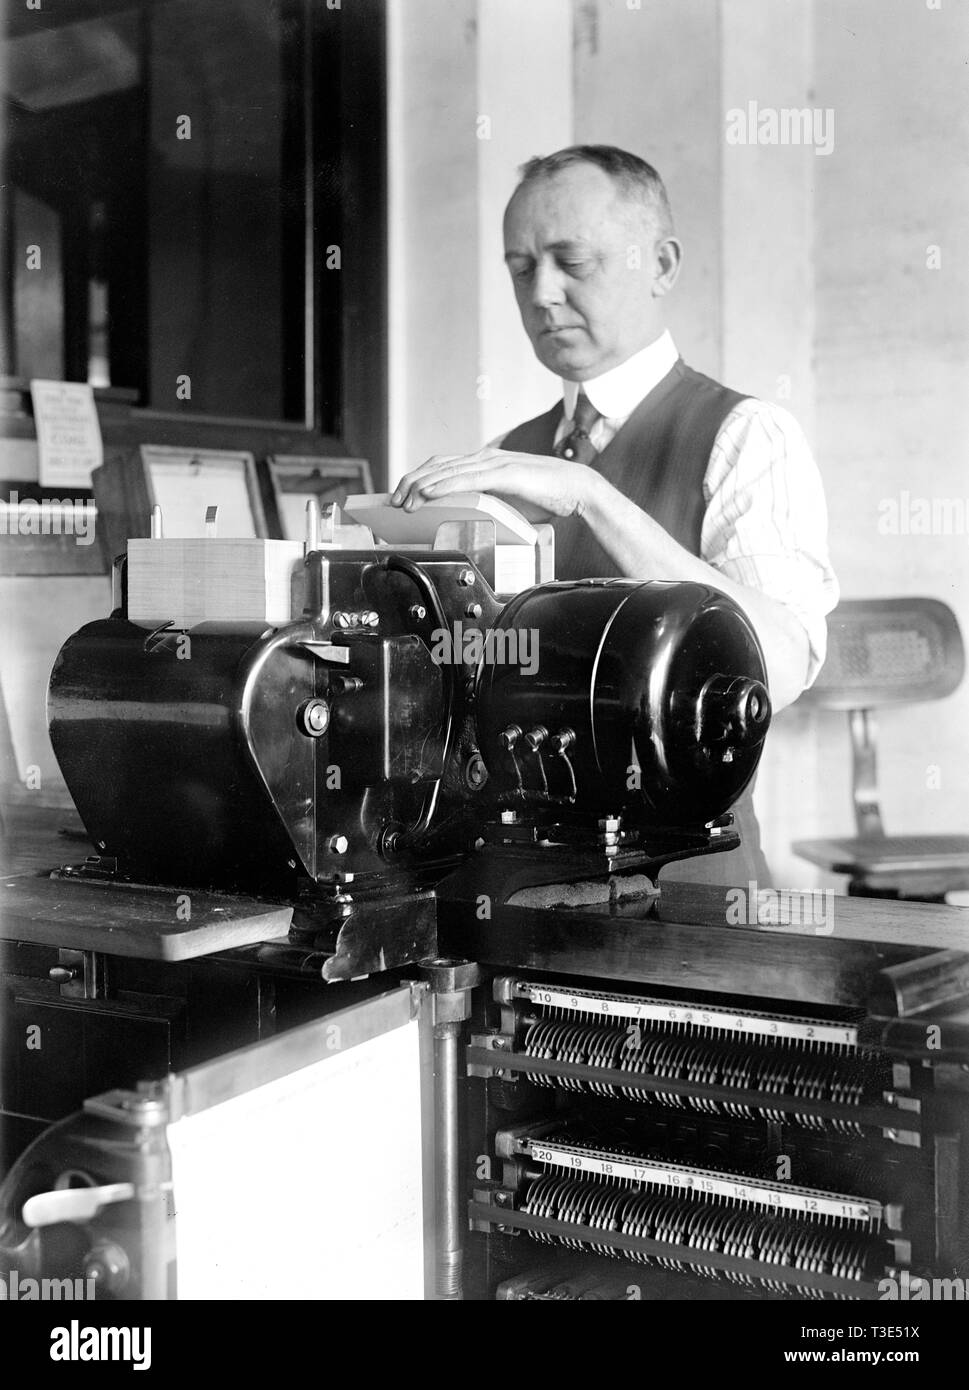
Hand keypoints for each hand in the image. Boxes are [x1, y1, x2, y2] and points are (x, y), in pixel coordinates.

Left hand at [390, 448, 591, 521]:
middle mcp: (486, 457)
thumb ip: (489, 501)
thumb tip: (471, 516)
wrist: (577, 490)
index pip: (444, 465)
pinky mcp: (503, 473)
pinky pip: (466, 479)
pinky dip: (443, 486)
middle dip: (412, 481)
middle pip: (438, 465)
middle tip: (394, 499)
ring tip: (404, 500)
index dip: (421, 477)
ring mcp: (494, 463)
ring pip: (447, 471)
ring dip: (422, 485)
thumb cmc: (548, 497)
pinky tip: (429, 495)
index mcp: (487, 462)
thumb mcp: (510, 500)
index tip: (404, 493)